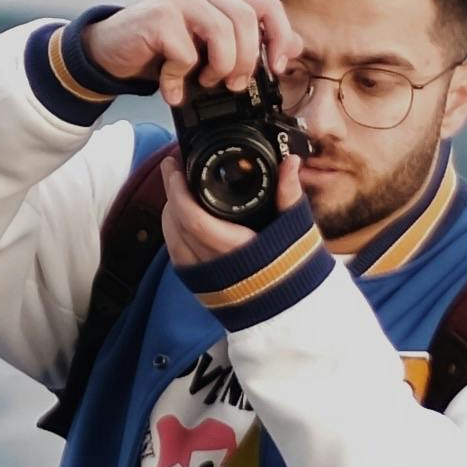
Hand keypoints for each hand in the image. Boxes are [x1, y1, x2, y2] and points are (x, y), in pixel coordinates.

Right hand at [88, 0, 295, 104]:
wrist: (111, 51)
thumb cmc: (163, 49)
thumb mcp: (210, 46)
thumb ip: (248, 42)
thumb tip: (295, 47)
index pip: (267, 5)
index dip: (280, 37)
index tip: (277, 67)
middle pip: (248, 20)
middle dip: (247, 61)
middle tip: (234, 83)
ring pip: (222, 33)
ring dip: (219, 68)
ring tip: (205, 82)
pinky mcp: (159, 17)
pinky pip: (187, 53)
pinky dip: (181, 78)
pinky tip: (172, 86)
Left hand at [157, 142, 305, 269]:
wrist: (292, 305)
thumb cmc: (295, 267)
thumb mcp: (296, 227)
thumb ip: (290, 193)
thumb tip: (290, 161)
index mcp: (235, 247)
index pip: (192, 217)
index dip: (178, 190)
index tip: (176, 166)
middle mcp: (215, 263)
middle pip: (176, 224)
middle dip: (171, 192)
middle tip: (174, 168)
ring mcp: (204, 275)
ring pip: (172, 238)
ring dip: (170, 211)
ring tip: (177, 188)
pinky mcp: (200, 283)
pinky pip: (176, 253)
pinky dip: (174, 231)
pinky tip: (180, 218)